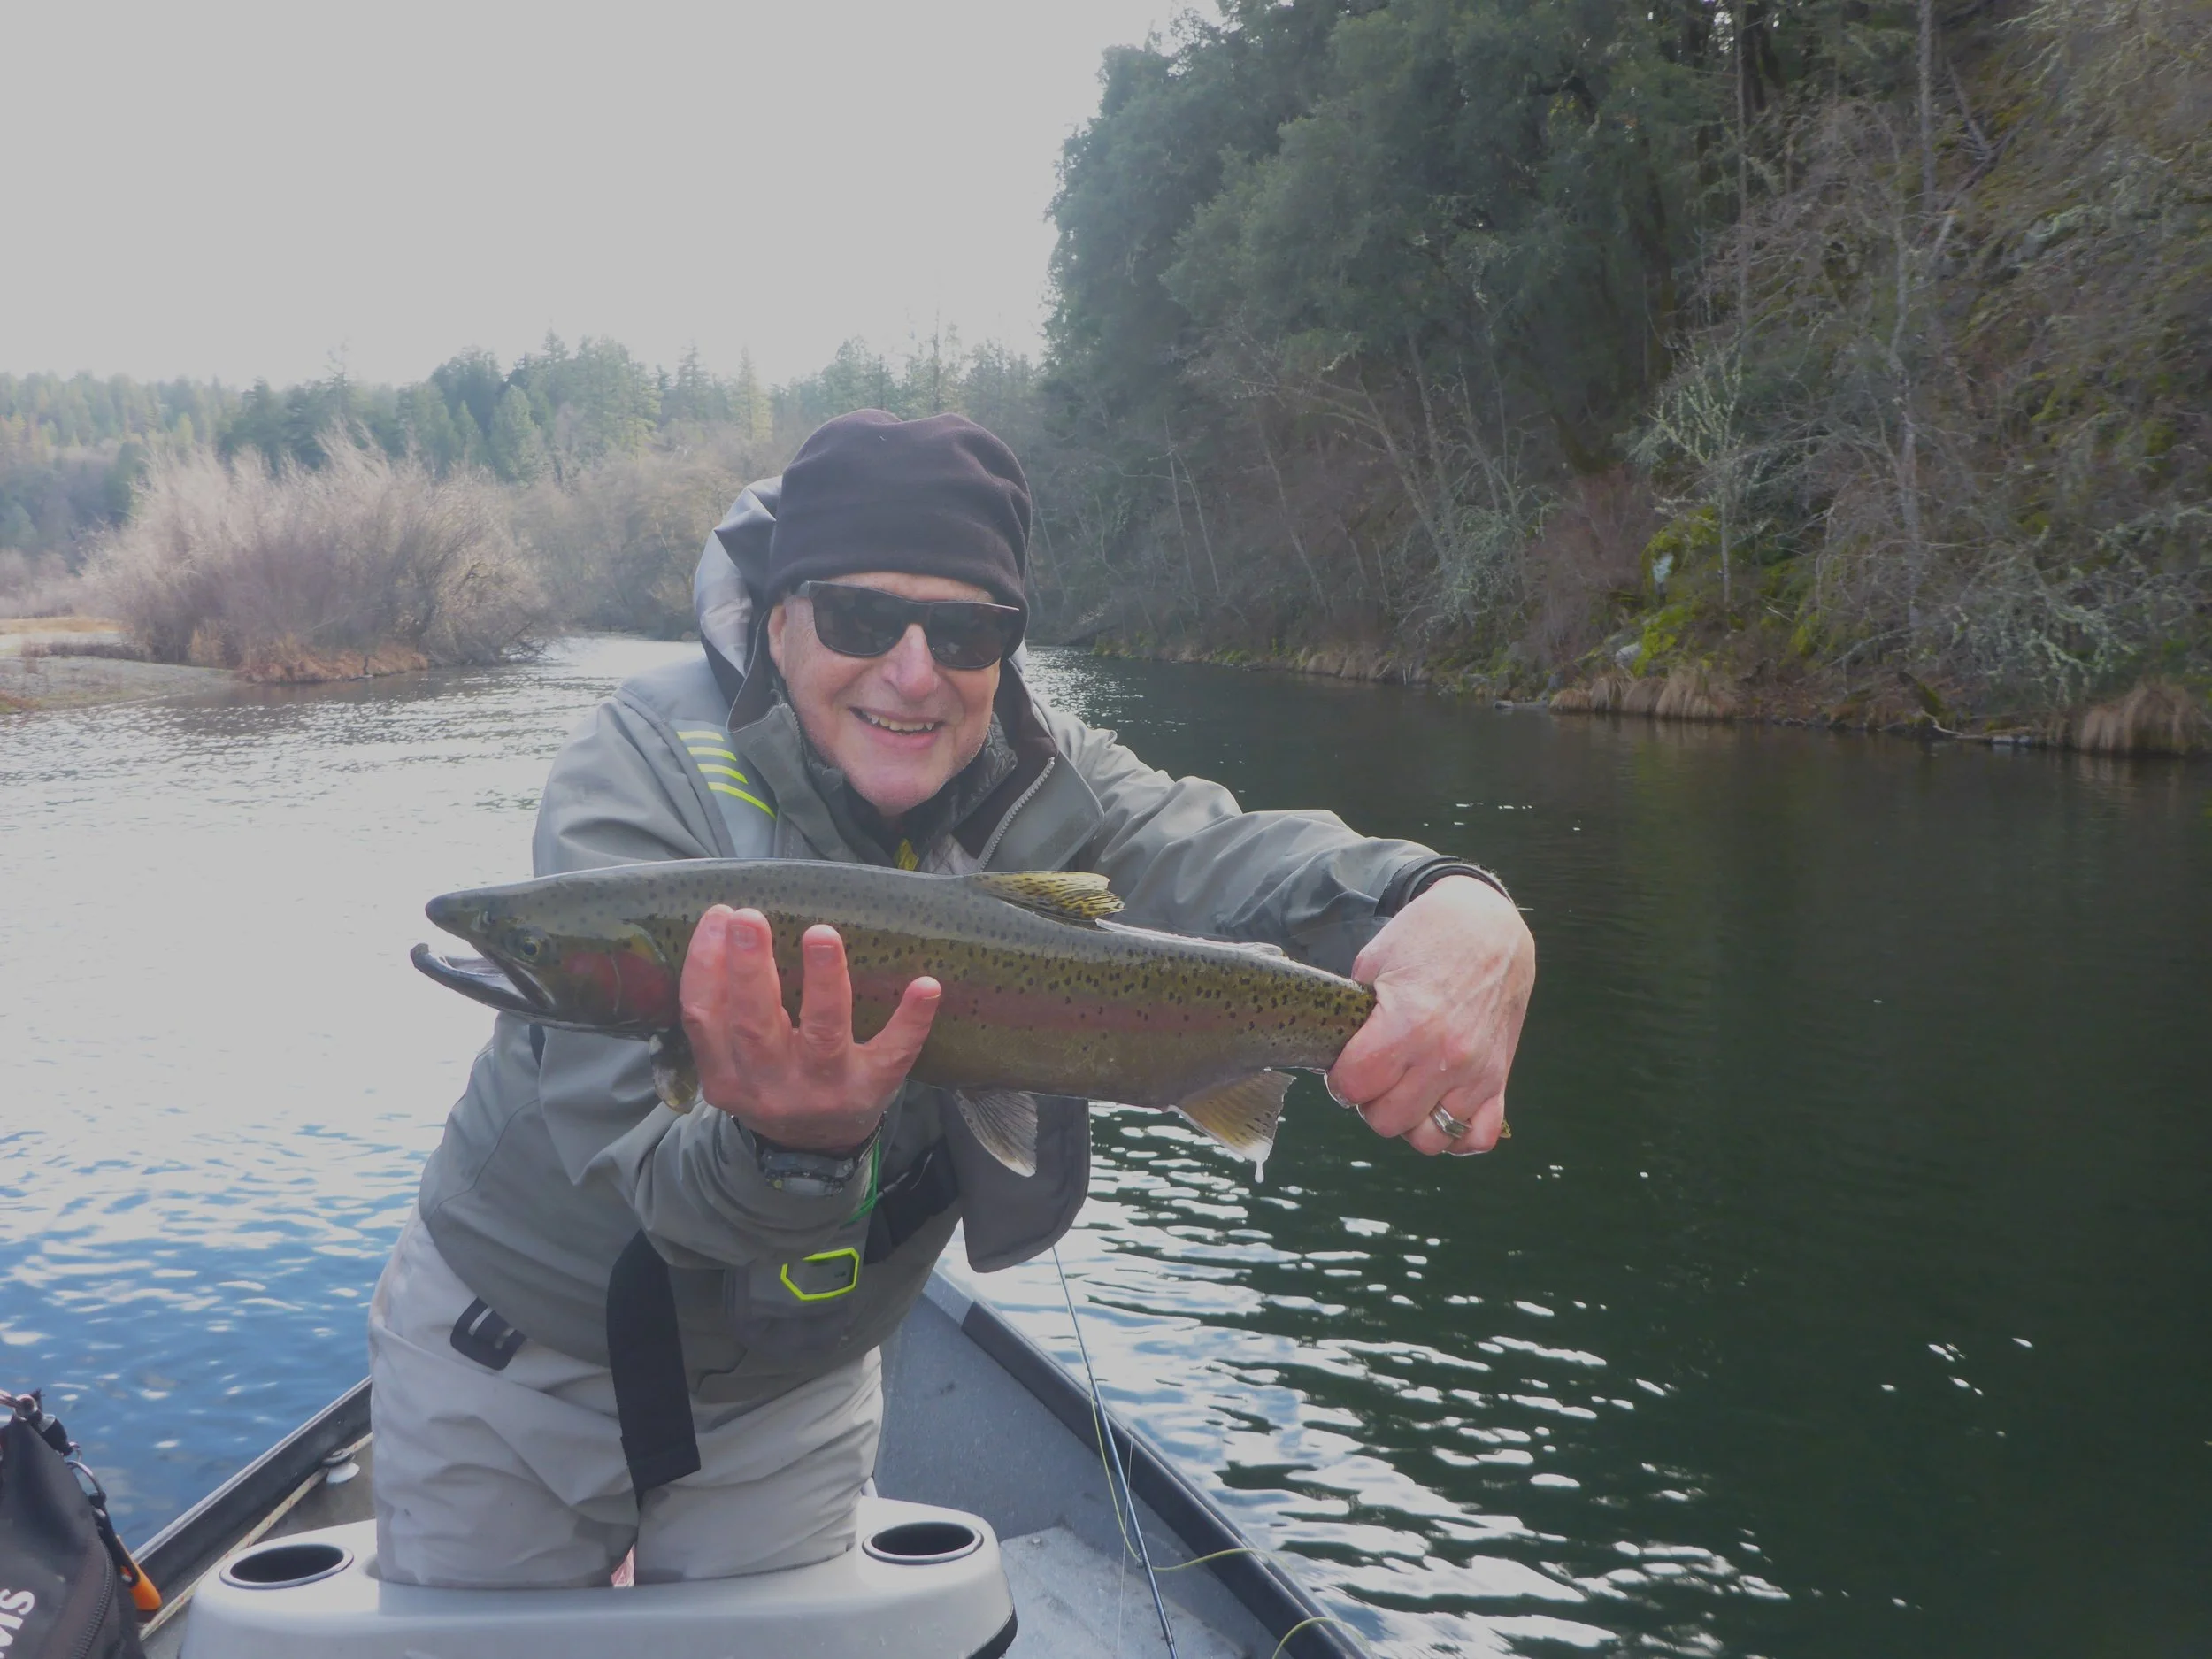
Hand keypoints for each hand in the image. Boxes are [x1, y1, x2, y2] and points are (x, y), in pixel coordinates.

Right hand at [680, 905, 940, 1152]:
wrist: (815, 1148)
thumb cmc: (773, 1080)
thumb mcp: (733, 1062)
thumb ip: (723, 1013)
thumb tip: (725, 925)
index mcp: (727, 1075)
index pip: (703, 1018)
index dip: (705, 965)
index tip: (719, 915)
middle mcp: (771, 1086)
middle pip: (754, 1026)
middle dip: (749, 970)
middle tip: (749, 917)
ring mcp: (825, 1090)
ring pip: (822, 1034)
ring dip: (824, 982)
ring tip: (822, 934)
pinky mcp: (873, 1089)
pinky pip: (893, 1054)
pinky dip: (911, 1021)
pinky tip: (926, 985)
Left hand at [1327, 876, 1534, 1155]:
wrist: (1490, 926)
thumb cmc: (1428, 937)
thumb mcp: (1374, 962)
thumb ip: (1353, 1014)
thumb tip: (1333, 1053)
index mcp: (1408, 1023)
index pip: (1354, 1087)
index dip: (1339, 1079)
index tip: (1343, 1067)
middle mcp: (1445, 1055)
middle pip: (1387, 1121)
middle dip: (1369, 1102)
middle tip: (1373, 1076)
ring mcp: (1476, 1072)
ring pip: (1430, 1139)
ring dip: (1410, 1121)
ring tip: (1404, 1091)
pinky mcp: (1499, 1078)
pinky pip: (1477, 1137)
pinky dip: (1457, 1134)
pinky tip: (1439, 1108)